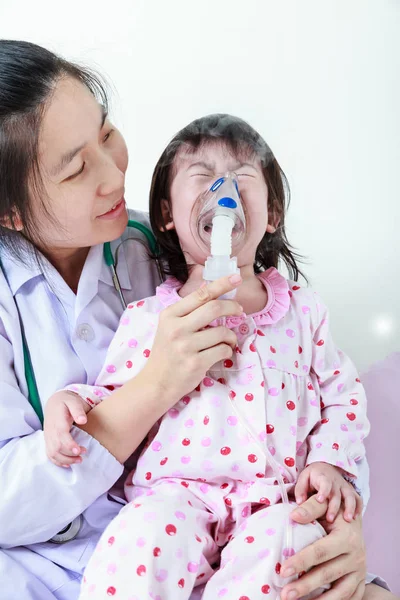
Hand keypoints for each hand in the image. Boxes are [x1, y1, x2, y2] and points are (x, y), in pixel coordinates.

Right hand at [44, 391, 88, 466]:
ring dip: (66, 460)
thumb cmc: (66, 402)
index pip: (61, 434)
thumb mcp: (73, 401)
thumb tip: (83, 420)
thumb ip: (78, 410)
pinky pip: (49, 454)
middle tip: (84, 452)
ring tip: (79, 459)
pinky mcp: (48, 441)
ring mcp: (48, 437)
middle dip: (70, 454)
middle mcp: (51, 430)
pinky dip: (58, 462)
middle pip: (56, 447)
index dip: (69, 444)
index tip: (79, 450)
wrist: (54, 403)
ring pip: (52, 453)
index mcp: (57, 420)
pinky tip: (68, 464)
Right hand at [141, 274, 241, 406]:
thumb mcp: (169, 327)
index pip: (200, 295)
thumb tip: (211, 291)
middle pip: (214, 308)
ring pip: (222, 332)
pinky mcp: (196, 363)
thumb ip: (187, 312)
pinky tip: (221, 353)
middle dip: (232, 307)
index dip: (221, 284)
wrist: (156, 383)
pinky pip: (223, 351)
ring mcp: (186, 346)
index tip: (236, 277)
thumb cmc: (166, 353)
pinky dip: (227, 351)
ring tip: (228, 341)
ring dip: (231, 336)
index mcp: (170, 315)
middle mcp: (177, 328)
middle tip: (239, 311)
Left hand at [280, 495, 366, 599]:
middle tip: (285, 594)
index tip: (283, 570)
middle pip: (328, 574)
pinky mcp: (360, 581)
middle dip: (305, 586)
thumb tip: (294, 516)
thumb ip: (311, 508)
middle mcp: (356, 556)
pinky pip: (350, 598)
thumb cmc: (334, 513)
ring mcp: (360, 571)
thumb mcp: (325, 506)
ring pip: (341, 592)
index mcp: (347, 537)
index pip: (321, 551)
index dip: (301, 561)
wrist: (354, 520)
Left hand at [295, 462, 362, 521]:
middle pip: (336, 494)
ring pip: (349, 496)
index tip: (320, 500)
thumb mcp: (304, 478)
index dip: (323, 491)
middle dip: (334, 506)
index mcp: (323, 478)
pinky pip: (357, 498)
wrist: (326, 466)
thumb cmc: (313, 476)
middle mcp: (335, 482)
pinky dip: (358, 507)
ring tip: (348, 519)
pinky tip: (356, 517)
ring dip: (349, 507)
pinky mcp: (351, 491)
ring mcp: (344, 487)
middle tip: (330, 519)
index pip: (325, 483)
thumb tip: (300, 502)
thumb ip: (300, 489)